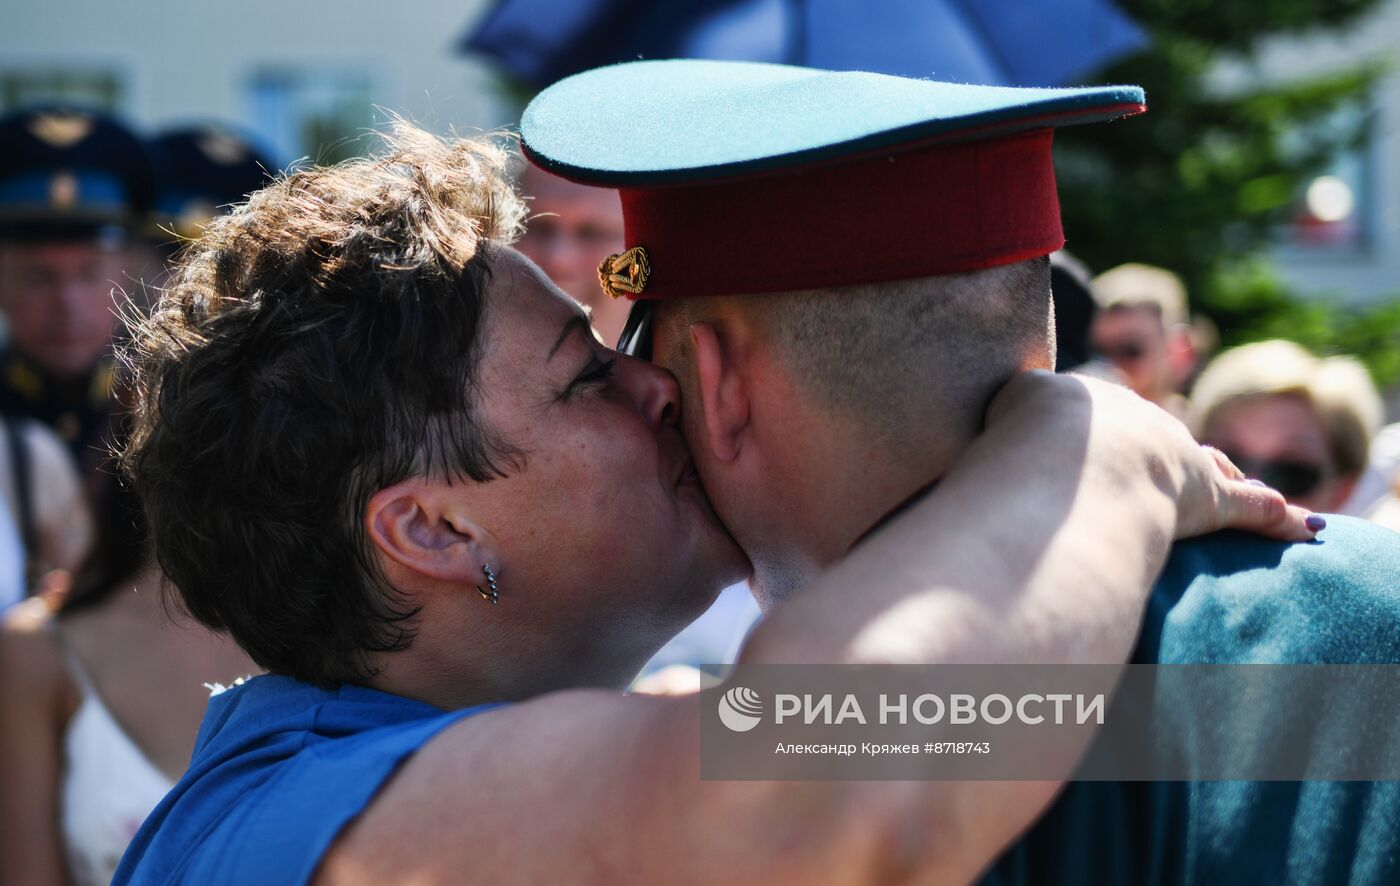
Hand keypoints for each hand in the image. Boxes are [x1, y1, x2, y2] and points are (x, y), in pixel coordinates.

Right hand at [986, 371, 1319, 543]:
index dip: (1097, 436)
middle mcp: (1135, 419)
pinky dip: (1273, 515)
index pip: (1097, 418)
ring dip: (1223, 476)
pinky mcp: (1206, 494)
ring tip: (1236, 484)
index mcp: (1082, 400)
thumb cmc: (1020, 444)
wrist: (1066, 459)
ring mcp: (1174, 454)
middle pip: (1155, 436)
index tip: (1092, 452)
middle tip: (1164, 470)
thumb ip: (994, 427)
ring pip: (1207, 464)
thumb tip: (967, 453)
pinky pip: (1248, 505)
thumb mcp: (998, 416)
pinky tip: (1299, 524)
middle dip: (1160, 451)